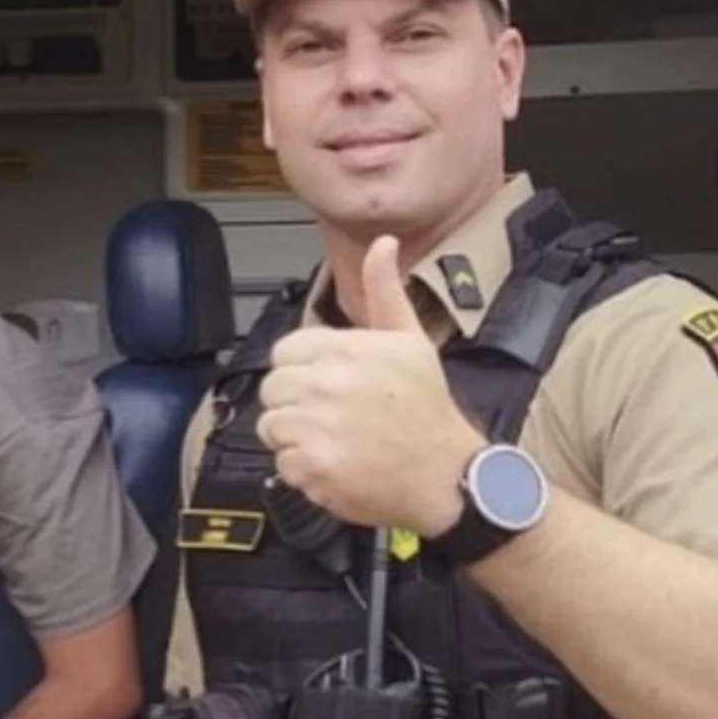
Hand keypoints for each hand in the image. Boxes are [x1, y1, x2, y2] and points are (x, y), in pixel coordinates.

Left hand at [255, 235, 484, 536]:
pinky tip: (336, 464)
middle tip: (331, 415)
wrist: (446, 474)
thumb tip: (382, 244)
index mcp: (343, 350)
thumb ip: (385, 291)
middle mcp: (325, 385)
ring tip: (335, 440)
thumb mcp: (411, 339)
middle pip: (273, 388)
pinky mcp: (311, 467)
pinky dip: (303, 470)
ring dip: (296, 437)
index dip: (301, 369)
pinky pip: (282, 464)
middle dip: (294, 402)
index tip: (325, 383)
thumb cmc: (427, 408)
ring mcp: (315, 428)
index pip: (284, 352)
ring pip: (272, 426)